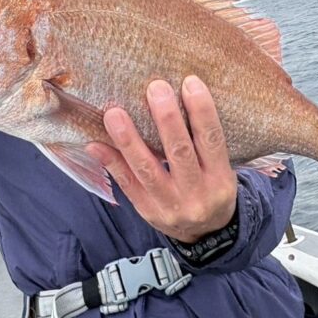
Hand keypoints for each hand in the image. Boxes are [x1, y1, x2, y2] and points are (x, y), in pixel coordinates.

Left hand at [86, 75, 237, 242]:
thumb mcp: (221, 169)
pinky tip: (95, 144)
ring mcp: (169, 205)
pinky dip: (111, 163)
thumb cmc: (211, 188)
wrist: (206, 235)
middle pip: (179, 152)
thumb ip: (205, 142)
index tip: (190, 82)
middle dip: (166, 118)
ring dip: (129, 139)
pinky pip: (127, 185)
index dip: (202, 111)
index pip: (212, 140)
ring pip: (147, 170)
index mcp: (220, 178)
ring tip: (114, 113)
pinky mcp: (147, 211)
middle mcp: (196, 193)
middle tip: (155, 88)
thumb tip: (183, 95)